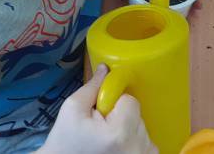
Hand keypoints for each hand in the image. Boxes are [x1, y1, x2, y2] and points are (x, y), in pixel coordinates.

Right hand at [39, 65, 157, 153]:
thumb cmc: (65, 140)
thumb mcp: (73, 108)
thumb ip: (92, 86)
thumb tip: (106, 69)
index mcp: (120, 132)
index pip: (130, 101)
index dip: (114, 103)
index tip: (101, 113)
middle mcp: (136, 148)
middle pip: (137, 115)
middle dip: (121, 116)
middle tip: (101, 127)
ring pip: (142, 128)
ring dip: (128, 129)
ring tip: (108, 140)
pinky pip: (147, 144)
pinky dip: (134, 142)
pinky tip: (118, 148)